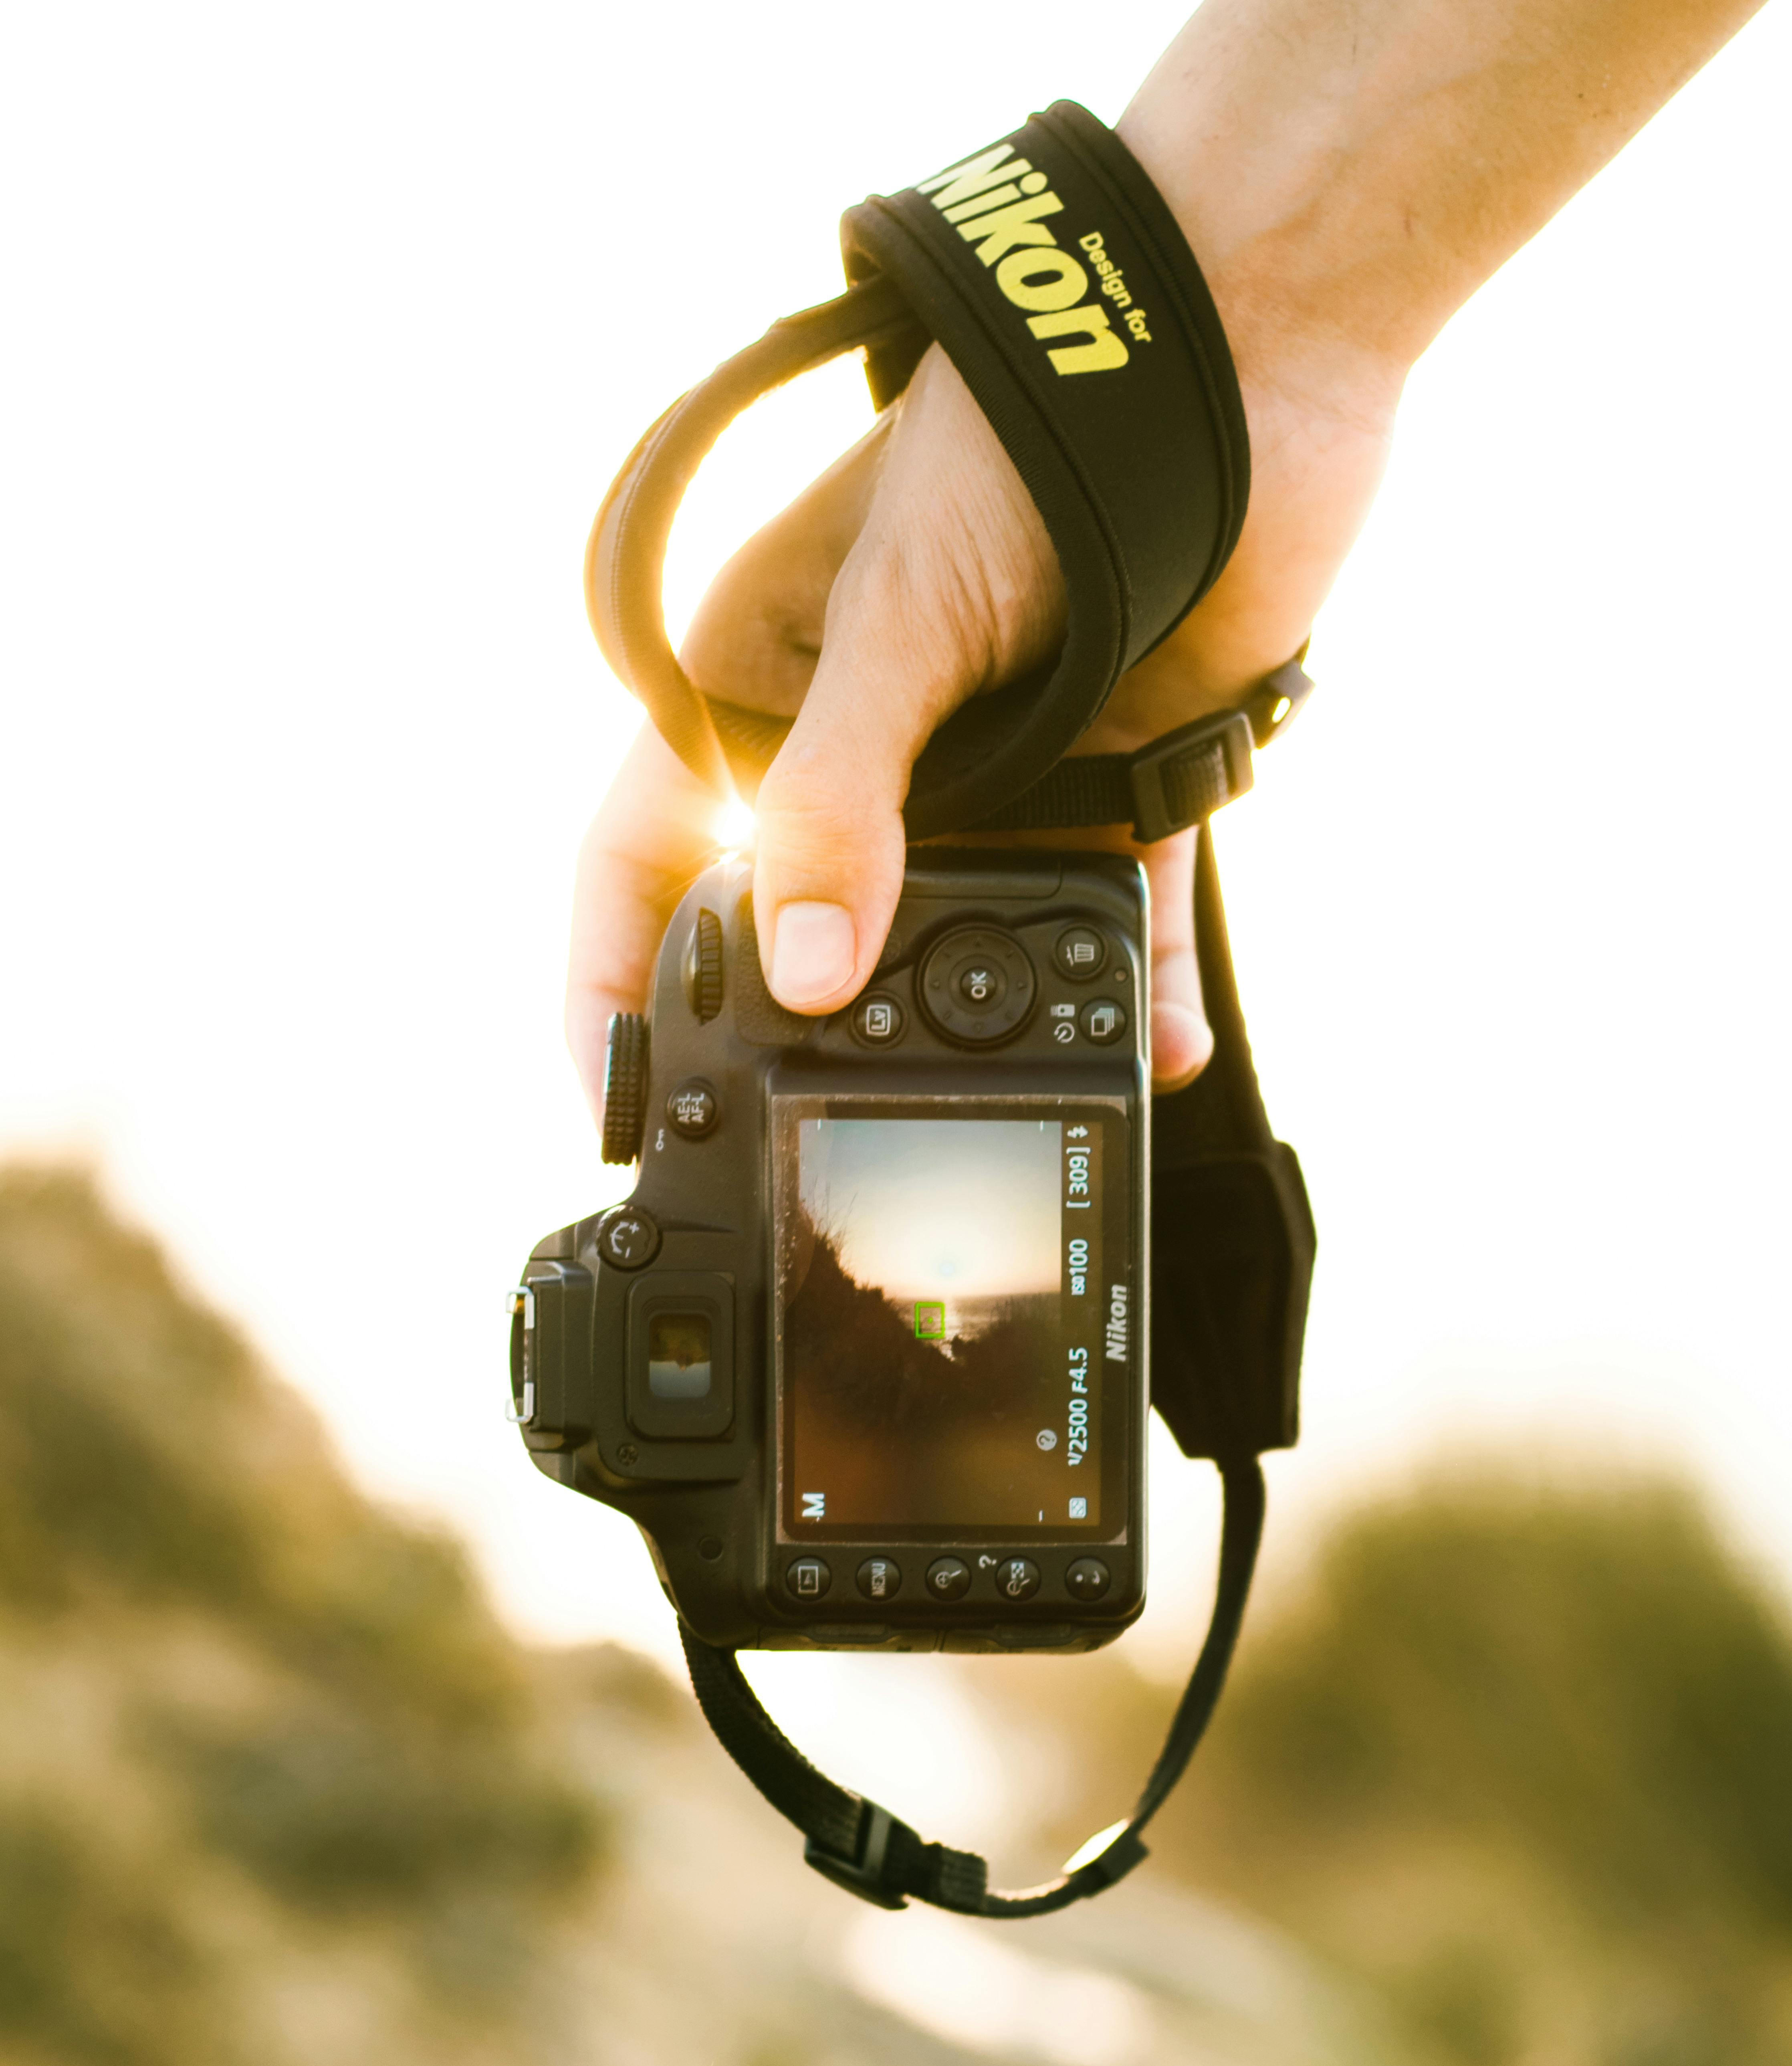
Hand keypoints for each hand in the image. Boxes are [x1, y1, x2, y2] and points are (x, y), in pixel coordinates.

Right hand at [566, 331, 1397, 1128]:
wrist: (1238, 356)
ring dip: (993, 1037)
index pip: (648, 858)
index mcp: (762, 687)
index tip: (613, 1095)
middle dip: (803, 1037)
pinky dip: (1138, 992)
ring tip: (1012, 1116)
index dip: (617, 978)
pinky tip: (1153, 1054)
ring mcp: (993, 777)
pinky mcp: (1119, 782)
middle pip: (803, 928)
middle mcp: (868, 752)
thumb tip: (800, 976)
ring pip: (969, 949)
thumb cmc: (1026, 445)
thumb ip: (834, 800)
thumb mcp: (891, 620)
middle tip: (808, 1131)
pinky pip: (1115, 921)